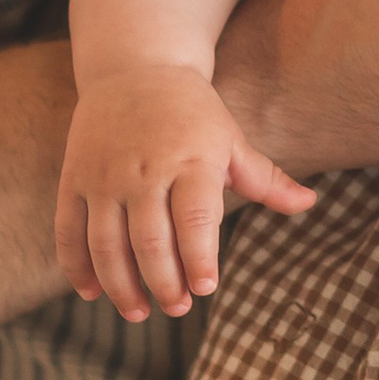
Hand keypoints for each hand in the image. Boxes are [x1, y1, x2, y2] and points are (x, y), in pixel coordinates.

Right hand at [57, 66, 315, 322]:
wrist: (134, 67)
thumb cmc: (192, 112)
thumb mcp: (231, 139)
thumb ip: (265, 179)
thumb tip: (310, 203)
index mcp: (190, 160)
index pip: (195, 217)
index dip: (199, 256)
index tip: (205, 288)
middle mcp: (143, 169)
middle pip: (149, 240)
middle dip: (164, 282)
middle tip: (178, 307)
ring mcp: (104, 175)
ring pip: (106, 244)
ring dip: (121, 285)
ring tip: (139, 312)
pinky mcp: (75, 179)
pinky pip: (69, 231)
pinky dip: (77, 267)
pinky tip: (92, 293)